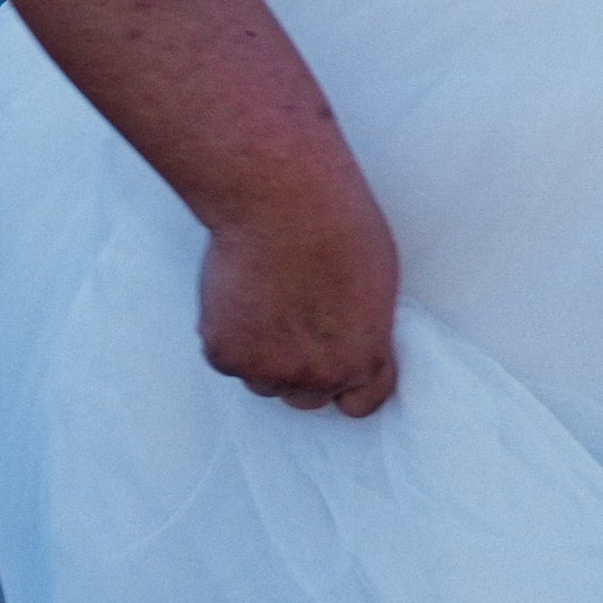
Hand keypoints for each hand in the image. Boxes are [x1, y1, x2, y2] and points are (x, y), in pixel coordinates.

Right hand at [198, 173, 400, 415]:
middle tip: (293, 320)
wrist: (281, 200)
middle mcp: (318, 376)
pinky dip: (227, 333)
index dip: (349, 384)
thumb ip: (362, 326)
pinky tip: (238, 291)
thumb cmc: (335, 223)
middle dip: (301, 368)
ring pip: (263, 380)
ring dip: (262, 353)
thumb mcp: (377, 279)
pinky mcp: (226, 355)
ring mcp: (269, 371)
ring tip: (265, 297)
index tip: (338, 367)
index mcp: (364, 357)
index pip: (362, 402)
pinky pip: (225, 357)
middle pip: (308, 396)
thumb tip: (349, 338)